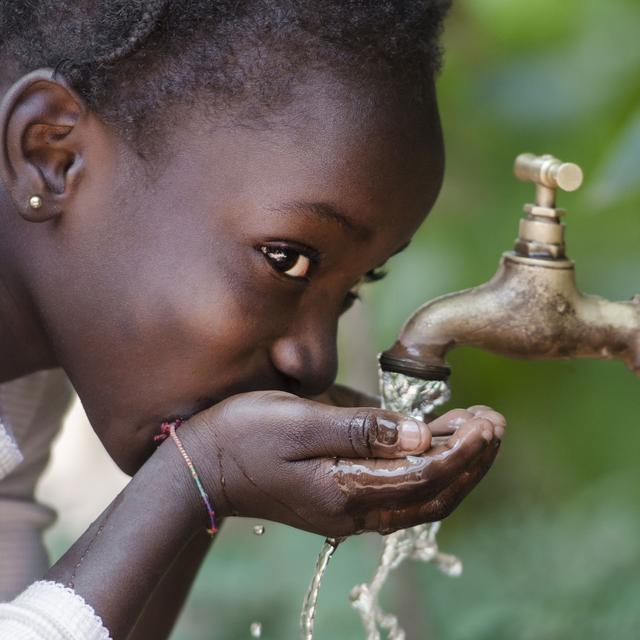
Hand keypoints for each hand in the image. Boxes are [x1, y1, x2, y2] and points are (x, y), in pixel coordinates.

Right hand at [180, 392, 504, 536]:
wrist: (204, 466)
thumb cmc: (245, 434)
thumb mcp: (300, 420)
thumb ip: (362, 429)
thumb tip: (422, 435)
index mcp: (345, 490)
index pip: (425, 475)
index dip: (463, 449)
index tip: (488, 421)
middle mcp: (354, 511)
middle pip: (433, 495)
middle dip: (471, 461)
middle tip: (494, 423)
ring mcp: (348, 511)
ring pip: (421, 500)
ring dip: (456, 468)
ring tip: (478, 431)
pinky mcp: (341, 502)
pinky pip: (401, 495)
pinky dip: (430, 474)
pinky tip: (438, 446)